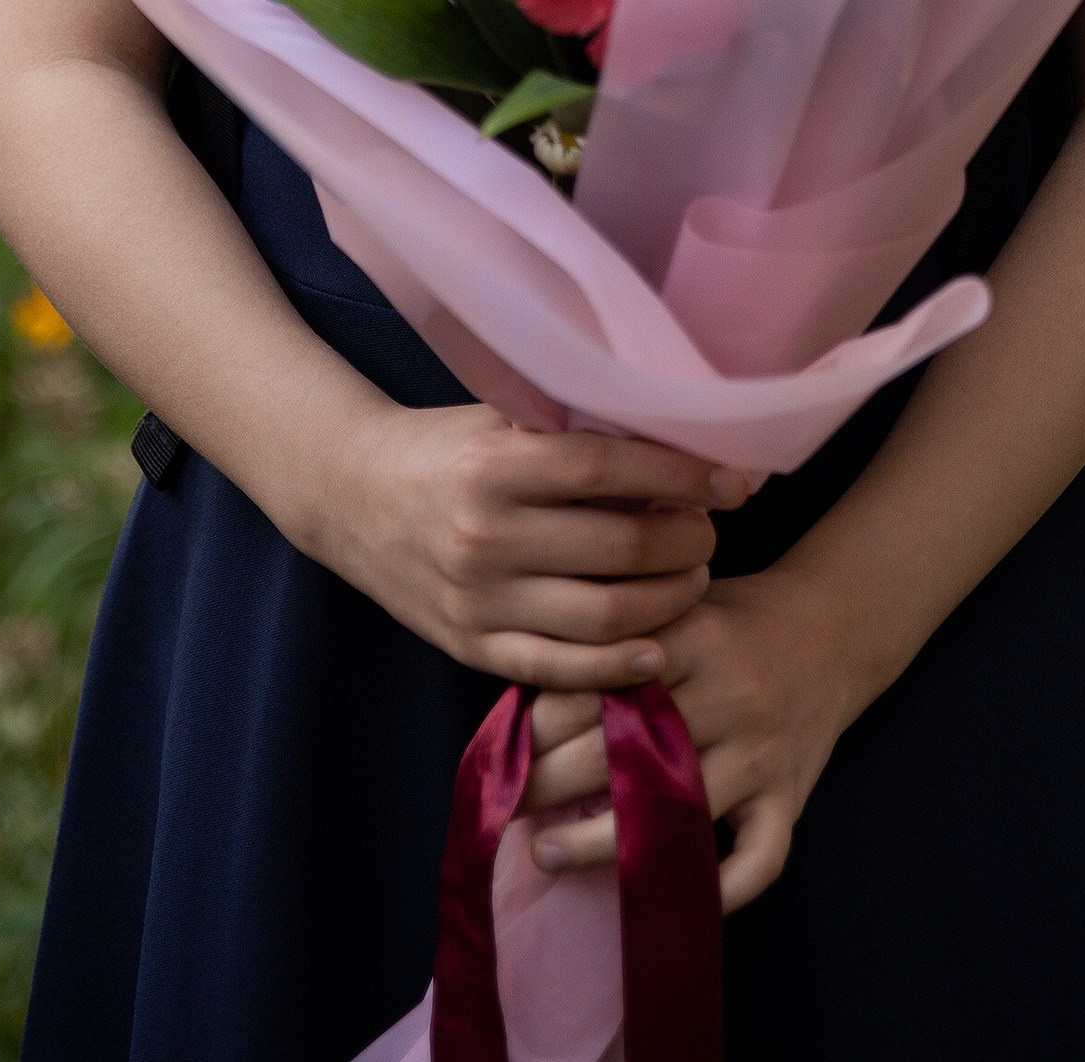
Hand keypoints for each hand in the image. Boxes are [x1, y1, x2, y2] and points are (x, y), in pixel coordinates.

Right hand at [319, 400, 744, 689]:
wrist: (349, 494)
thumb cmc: (444, 446)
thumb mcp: (499, 416)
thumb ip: (572, 425)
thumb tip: (675, 427)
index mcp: (495, 464)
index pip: (610, 471)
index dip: (683, 478)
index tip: (735, 481)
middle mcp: (485, 535)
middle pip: (619, 550)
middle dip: (688, 543)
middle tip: (713, 531)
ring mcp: (477, 598)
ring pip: (602, 617)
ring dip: (669, 601)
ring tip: (695, 578)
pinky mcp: (470, 645)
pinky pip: (559, 668)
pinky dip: (618, 666)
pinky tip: (659, 649)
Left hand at [520, 568, 853, 910]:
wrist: (833, 627)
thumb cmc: (731, 621)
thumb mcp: (676, 607)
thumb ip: (616, 645)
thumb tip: (527, 703)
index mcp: (696, 635)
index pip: (608, 682)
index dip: (548, 719)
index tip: (506, 745)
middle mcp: (733, 693)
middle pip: (630, 749)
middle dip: (555, 780)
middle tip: (506, 803)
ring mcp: (764, 752)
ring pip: (679, 810)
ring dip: (604, 840)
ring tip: (546, 851)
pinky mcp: (791, 797)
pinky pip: (757, 860)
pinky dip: (716, 888)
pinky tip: (660, 894)